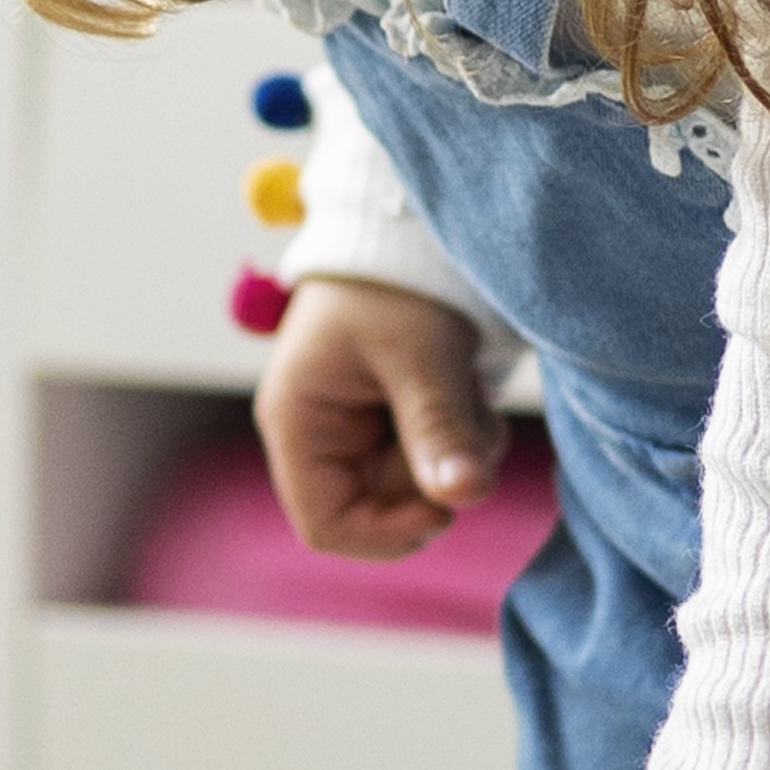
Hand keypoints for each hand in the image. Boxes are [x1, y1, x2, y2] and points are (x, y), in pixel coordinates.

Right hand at [258, 276, 500, 561]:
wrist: (408, 236)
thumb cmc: (395, 284)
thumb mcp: (420, 353)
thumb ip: (439, 426)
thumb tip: (465, 498)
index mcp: (298, 422)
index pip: (326, 525)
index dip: (386, 533)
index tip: (446, 509)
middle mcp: (319, 438)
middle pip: (380, 511)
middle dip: (434, 479)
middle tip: (471, 423)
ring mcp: (358, 435)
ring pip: (415, 491)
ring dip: (457, 457)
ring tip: (470, 395)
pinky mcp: (393, 427)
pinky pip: (433, 464)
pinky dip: (463, 442)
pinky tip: (466, 394)